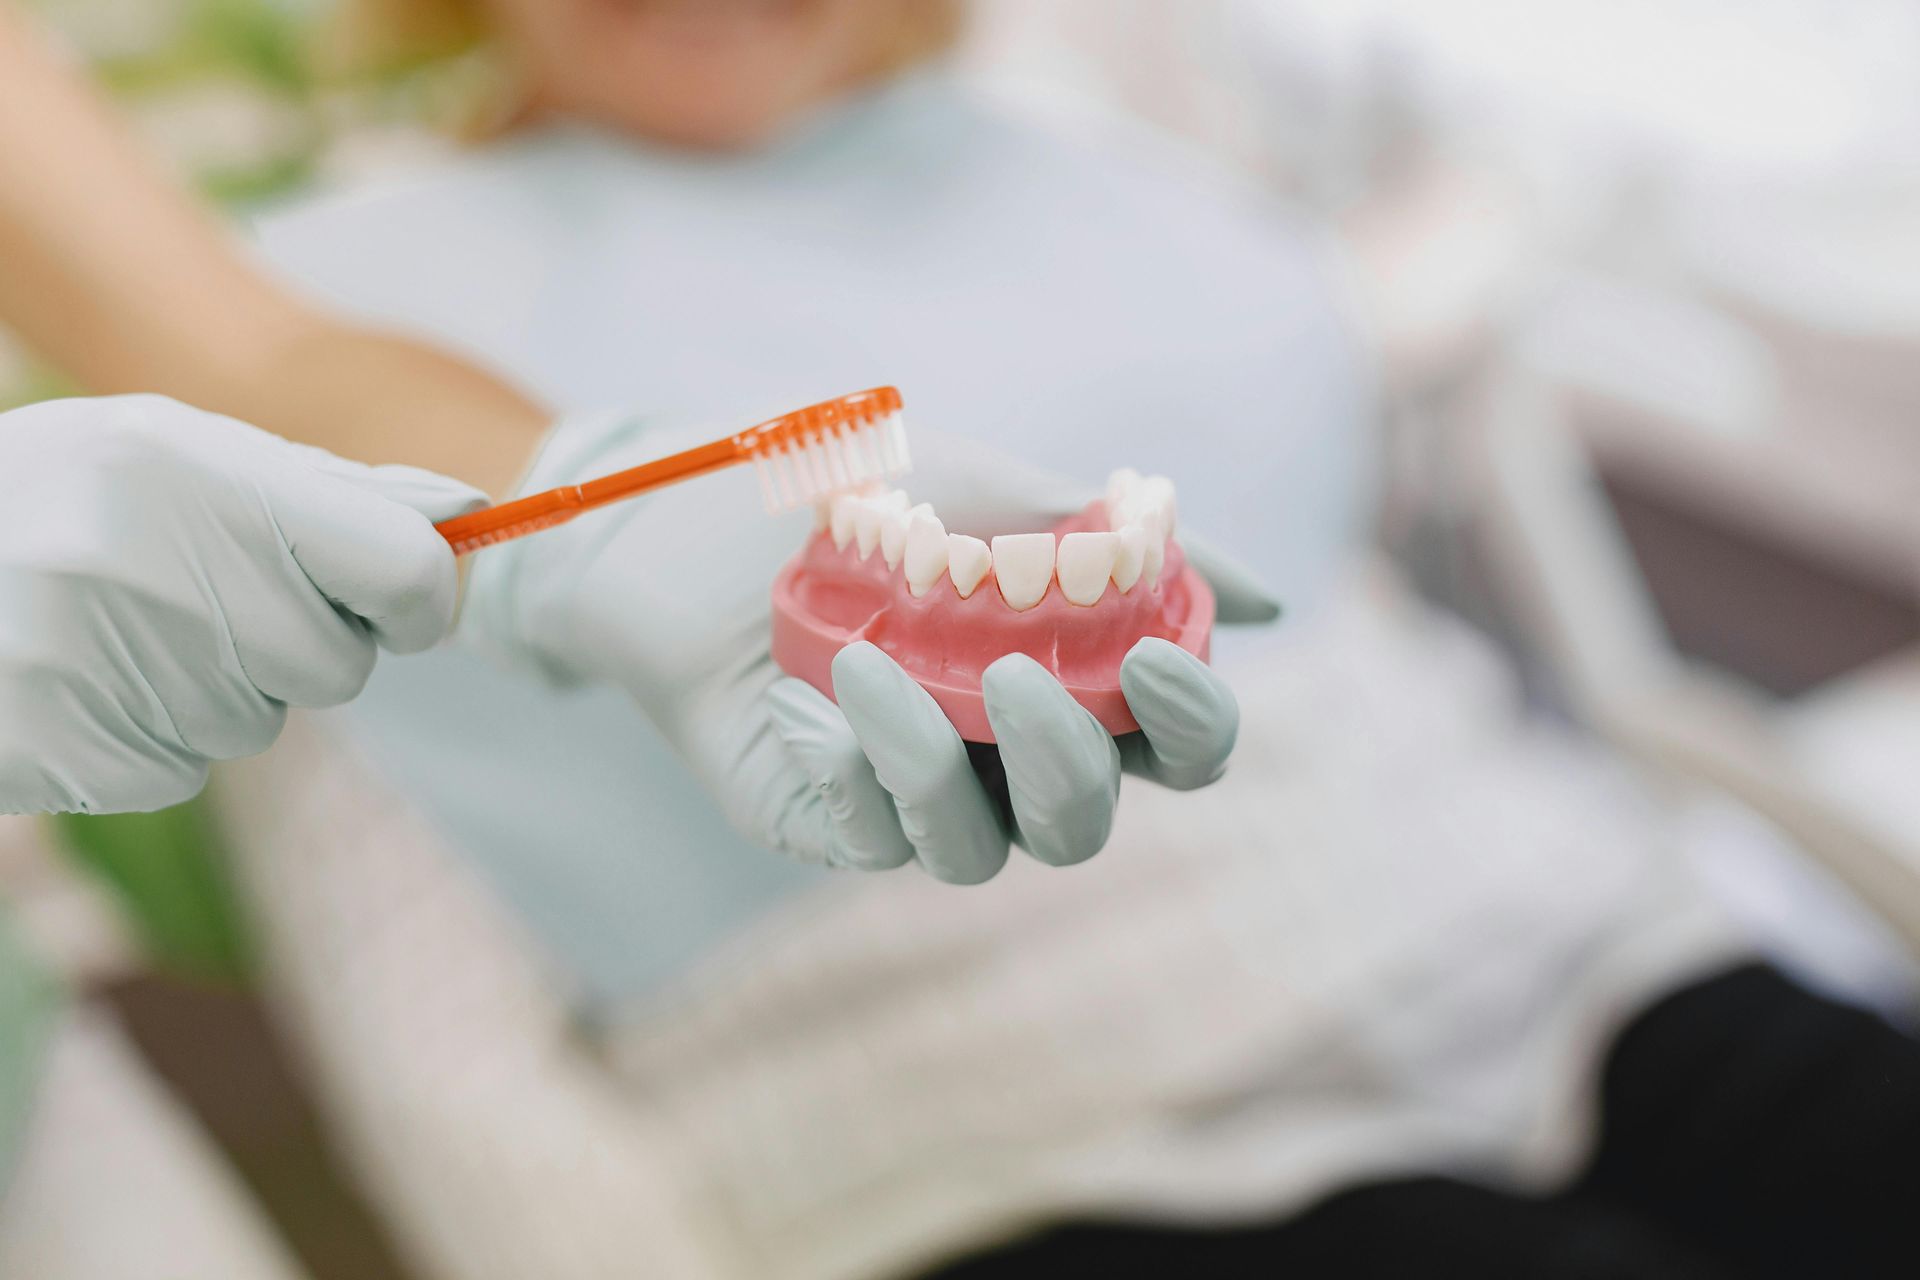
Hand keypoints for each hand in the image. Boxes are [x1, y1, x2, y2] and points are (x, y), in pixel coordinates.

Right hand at [0, 396, 485, 814]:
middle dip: (292, 642)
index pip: (404, 568)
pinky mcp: (58, 749)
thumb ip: (323, 492)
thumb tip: (470, 515)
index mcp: (197, 472)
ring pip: (252, 722)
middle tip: (199, 599)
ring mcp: (99, 662)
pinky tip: (69, 680)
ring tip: (108, 629)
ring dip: (207, 689)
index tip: (399, 604)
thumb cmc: (46, 498)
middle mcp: (154, 563)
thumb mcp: (169, 453)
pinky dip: (136, 738)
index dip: (418, 597)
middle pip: (336, 664)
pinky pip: (171, 771)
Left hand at [467, 416, 1278, 882]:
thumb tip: (1269, 603)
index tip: (1161, 659)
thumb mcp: (991, 492)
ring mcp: (914, 794)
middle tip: (1017, 678)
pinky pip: (876, 841)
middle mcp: (1000, 755)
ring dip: (952, 771)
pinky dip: (866, 776)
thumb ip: (1116, 545)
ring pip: (988, 852)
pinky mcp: (824, 815)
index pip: (1172, 748)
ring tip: (887, 670)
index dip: (1194, 726)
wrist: (680, 502)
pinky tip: (833, 694)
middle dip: (1075, 764)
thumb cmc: (847, 491)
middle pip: (1089, 820)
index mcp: (1064, 679)